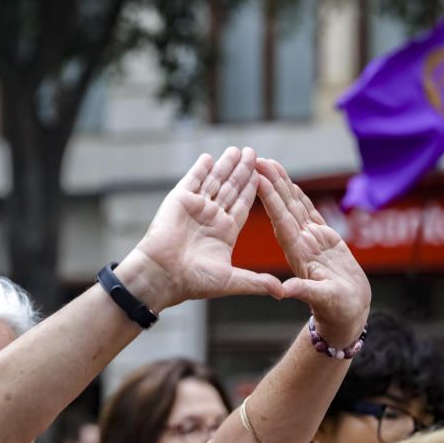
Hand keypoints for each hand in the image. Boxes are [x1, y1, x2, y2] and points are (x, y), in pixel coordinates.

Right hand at [130, 147, 283, 307]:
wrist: (162, 276)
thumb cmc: (193, 281)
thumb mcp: (231, 281)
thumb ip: (257, 282)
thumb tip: (282, 292)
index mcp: (224, 232)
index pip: (243, 205)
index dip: (253, 190)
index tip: (265, 176)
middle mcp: (211, 217)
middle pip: (231, 188)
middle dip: (243, 171)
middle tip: (255, 154)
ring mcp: (195, 207)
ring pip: (214, 181)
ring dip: (226, 165)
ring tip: (238, 150)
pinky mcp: (179, 200)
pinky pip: (192, 180)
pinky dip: (200, 168)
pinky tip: (209, 157)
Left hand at [256, 158, 369, 347]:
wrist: (348, 314)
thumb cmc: (338, 310)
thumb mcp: (323, 300)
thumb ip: (305, 292)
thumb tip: (284, 290)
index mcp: (298, 254)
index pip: (281, 221)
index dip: (269, 199)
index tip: (256, 179)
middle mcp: (300, 244)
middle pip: (283, 208)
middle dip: (270, 183)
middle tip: (255, 160)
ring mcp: (311, 241)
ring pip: (294, 207)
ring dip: (281, 185)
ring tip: (268, 163)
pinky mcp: (324, 240)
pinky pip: (310, 214)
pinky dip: (300, 198)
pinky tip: (291, 184)